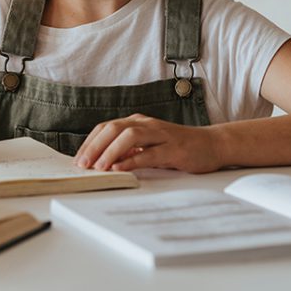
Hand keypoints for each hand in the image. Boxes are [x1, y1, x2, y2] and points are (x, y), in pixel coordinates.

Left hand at [74, 114, 222, 173]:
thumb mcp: (149, 146)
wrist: (212, 145)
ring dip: (110, 151)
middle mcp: (147, 124)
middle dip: (94, 146)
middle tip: (82, 164)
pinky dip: (132, 160)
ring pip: (129, 136)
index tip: (78, 159)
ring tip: (98, 167)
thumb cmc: (178, 147)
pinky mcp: (173, 148)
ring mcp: (161, 135)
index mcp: (138, 122)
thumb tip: (103, 161)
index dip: (90, 142)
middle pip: (113, 128)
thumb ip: (129, 151)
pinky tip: (121, 168)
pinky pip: (149, 153)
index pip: (106, 127)